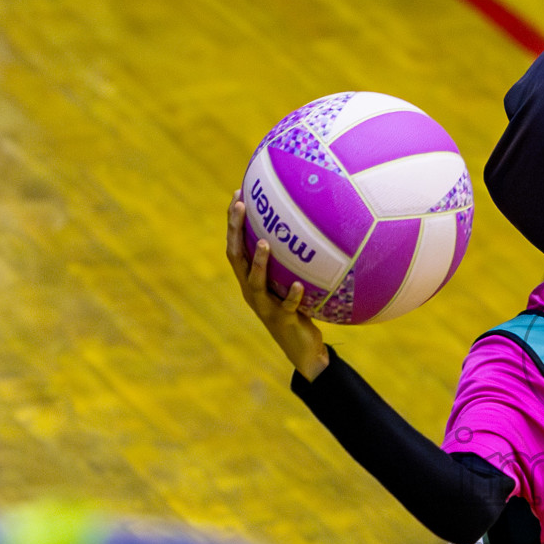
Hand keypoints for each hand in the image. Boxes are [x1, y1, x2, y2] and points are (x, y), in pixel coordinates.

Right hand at [226, 193, 329, 379]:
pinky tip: (299, 284)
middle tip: (241, 206)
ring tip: (266, 243)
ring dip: (260, 263)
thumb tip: (309, 227)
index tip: (237, 194)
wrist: (302, 349)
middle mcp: (252, 290)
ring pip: (256, 282)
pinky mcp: (282, 320)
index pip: (236, 245)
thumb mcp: (292, 280)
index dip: (233, 222)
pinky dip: (292, 295)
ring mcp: (265, 306)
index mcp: (250, 279)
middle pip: (237, 257)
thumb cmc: (298, 310)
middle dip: (236, 231)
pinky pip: (286, 306)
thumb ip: (293, 260)